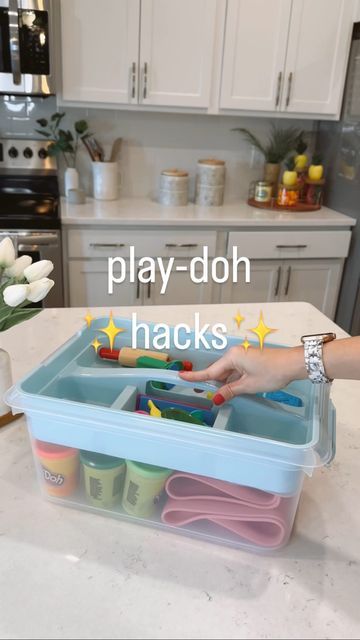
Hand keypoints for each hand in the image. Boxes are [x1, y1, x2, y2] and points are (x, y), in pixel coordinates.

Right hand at [179, 345, 306, 404]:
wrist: (293, 364)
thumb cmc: (273, 371)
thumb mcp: (249, 385)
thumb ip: (230, 391)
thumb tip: (217, 398)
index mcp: (232, 357)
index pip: (210, 371)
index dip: (196, 377)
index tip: (181, 376)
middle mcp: (235, 355)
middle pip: (218, 372)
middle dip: (212, 384)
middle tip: (203, 394)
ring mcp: (243, 357)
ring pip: (227, 373)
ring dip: (225, 384)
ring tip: (222, 397)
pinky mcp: (250, 361)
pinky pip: (236, 372)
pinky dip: (233, 381)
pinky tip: (234, 391)